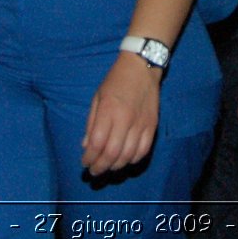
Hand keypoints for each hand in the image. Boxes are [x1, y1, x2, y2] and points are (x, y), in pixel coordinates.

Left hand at [80, 52, 160, 175]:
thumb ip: (92, 122)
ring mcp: (141, 124)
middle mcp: (125, 119)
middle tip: (94, 171)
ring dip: (116, 166)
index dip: (89, 157)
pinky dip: (133, 160)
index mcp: (109, 110)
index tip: (84, 163)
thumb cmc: (115, 80)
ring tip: (108, 168)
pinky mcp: (152, 125)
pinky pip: (143, 150)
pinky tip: (125, 160)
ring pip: (128, 155)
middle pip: (112, 153)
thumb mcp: (97, 97)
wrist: (142, 67)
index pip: (97, 142)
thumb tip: (86, 146)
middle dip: (100, 166)